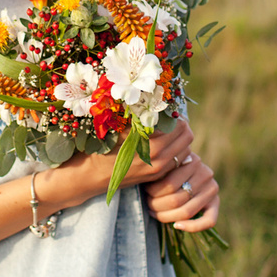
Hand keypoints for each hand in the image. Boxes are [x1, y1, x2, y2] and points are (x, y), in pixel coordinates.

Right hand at [42, 118, 196, 211]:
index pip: (180, 125)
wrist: (89, 176)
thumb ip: (139, 116)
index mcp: (152, 145)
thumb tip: (154, 99)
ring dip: (178, 139)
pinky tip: (160, 144)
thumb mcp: (119, 127)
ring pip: (185, 150)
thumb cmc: (101, 146)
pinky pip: (176, 161)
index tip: (165, 108)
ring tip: (165, 131)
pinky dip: (174, 151)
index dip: (174, 114)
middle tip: (168, 118)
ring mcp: (159, 170)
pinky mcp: (156, 177)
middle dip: (180, 125)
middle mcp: (160, 160)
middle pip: (187, 137)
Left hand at [142, 147, 219, 233]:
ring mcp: (212, 189)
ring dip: (165, 215)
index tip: (145, 190)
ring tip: (153, 211)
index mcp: (192, 161)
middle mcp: (205, 174)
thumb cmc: (167, 167)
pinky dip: (192, 227)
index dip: (152, 191)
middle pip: (176, 199)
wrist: (183, 168)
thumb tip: (145, 177)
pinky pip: (208, 221)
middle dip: (156, 204)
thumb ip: (159, 169)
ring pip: (186, 212)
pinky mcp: (215, 202)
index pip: (169, 184)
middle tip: (147, 203)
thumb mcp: (163, 163)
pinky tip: (176, 226)